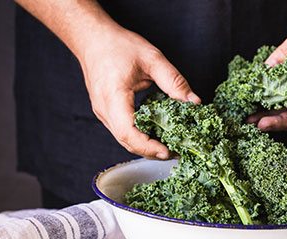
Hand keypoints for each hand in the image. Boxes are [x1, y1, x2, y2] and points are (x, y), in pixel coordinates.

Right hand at [79, 27, 199, 158]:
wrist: (92, 39)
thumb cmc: (118, 45)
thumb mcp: (152, 59)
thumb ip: (174, 81)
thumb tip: (194, 102)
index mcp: (113, 96)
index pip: (128, 132)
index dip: (148, 146)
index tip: (167, 151)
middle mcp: (104, 109)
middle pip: (126, 141)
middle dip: (150, 150)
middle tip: (175, 151)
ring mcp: (102, 113)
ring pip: (123, 139)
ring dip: (145, 146)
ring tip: (169, 145)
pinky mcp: (105, 112)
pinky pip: (122, 130)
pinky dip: (139, 136)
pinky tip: (155, 133)